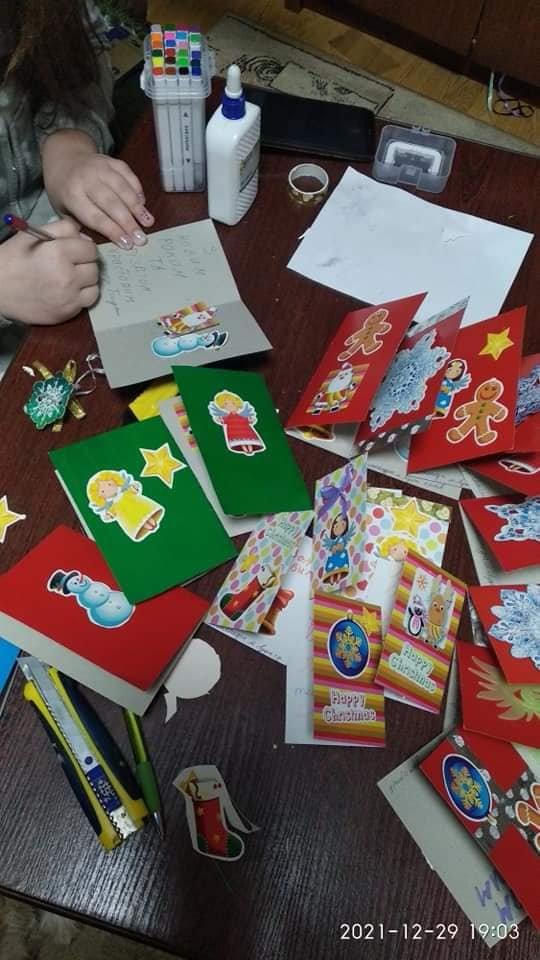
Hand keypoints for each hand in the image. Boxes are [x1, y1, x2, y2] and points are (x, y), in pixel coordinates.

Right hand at [0, 219, 98, 324]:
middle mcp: (67, 276)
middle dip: (85, 264)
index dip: (84, 248)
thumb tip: (85, 237)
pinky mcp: (67, 313)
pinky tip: (68, 292)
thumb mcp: (32, 235)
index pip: (91, 249)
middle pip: (95, 267)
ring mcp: (69, 297)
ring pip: (95, 286)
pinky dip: (81, 296)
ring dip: (86, 281)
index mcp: (59, 252)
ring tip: (70, 279)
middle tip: (70, 265)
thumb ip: (62, 228)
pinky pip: (88, 302)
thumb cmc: (13, 260)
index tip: (75, 251)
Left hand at [43, 133, 153, 248]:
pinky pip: (128, 174)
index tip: (127, 244)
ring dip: (137, 207)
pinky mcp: (111, 161)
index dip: (113, 231)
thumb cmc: (65, 191)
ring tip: (148, 222)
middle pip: (111, 203)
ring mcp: (100, 167)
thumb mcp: (63, 210)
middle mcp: (86, 179)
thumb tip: (91, 244)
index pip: (96, 217)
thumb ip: (78, 226)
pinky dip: (137, 189)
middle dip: (128, 222)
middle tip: (141, 238)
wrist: (64, 159)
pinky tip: (143, 203)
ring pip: (122, 188)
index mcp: (72, 195)